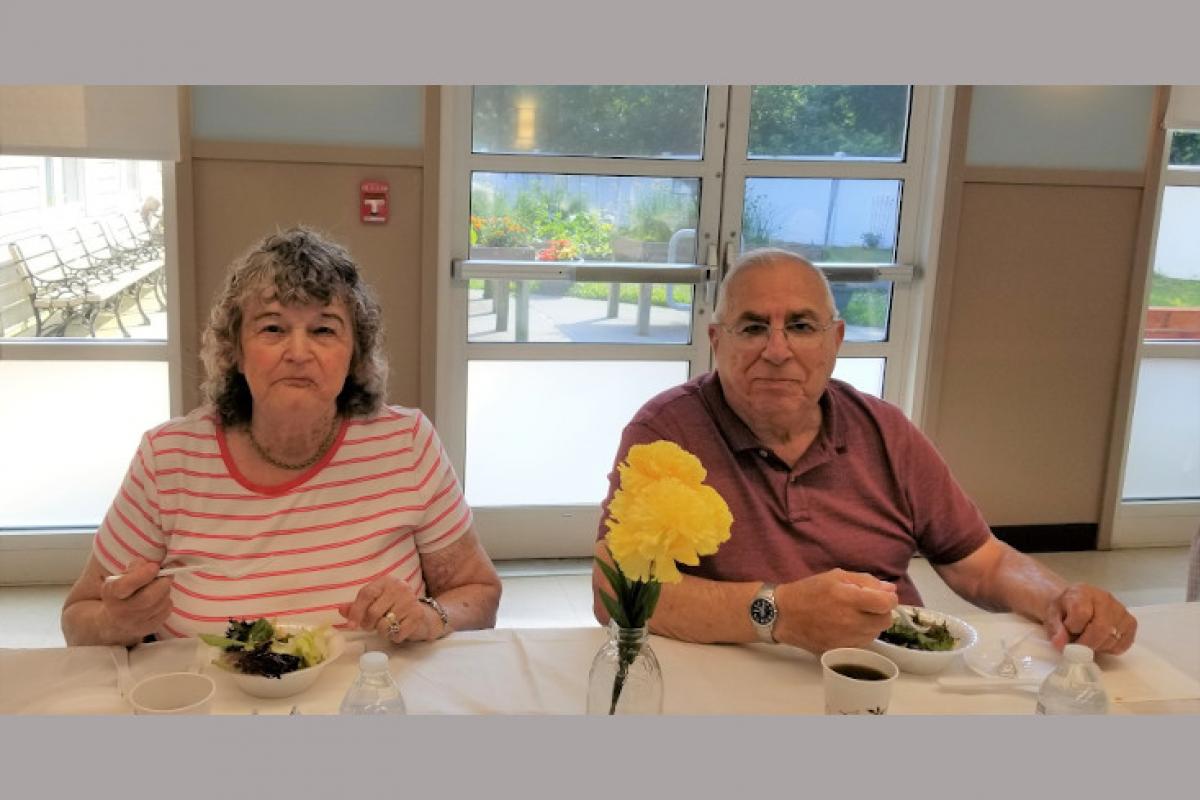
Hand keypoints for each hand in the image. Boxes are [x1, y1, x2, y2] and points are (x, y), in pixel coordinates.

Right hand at [99, 557, 173, 644]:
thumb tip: (150, 565)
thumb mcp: (120, 577)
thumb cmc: (121, 593)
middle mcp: (120, 611)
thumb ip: (134, 568)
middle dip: (162, 583)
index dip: (142, 575)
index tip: (154, 567)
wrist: (114, 621)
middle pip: (147, 598)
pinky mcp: (147, 629)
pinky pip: (165, 612)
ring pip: (159, 604)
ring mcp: (134, 623)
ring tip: (161, 587)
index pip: (125, 586)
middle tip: (167, 575)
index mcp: (111, 593)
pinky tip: (160, 599)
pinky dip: (167, 602)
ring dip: (166, 592)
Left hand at [338, 576, 434, 643]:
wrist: (422, 614)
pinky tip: (398, 630)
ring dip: (382, 632)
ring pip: (384, 624)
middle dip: (368, 624)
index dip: (356, 611)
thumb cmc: (394, 607)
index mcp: (386, 581)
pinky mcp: (417, 614)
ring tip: (386, 628)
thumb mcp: (376, 602)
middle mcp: (399, 587)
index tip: (351, 625)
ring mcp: (410, 600)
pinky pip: (397, 633)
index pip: (366, 594)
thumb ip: (358, 606)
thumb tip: (341, 610)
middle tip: (371, 627)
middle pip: (374, 611)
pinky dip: (394, 637)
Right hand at [772, 569, 898, 652]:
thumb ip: (865, 580)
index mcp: (848, 598)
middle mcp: (850, 621)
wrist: (783, 615)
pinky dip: (861, 634)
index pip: (886, 604)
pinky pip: (862, 643)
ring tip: (855, 615)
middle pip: (885, 621)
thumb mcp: (835, 576)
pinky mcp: (840, 650)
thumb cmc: (809, 591)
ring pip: (875, 633)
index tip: (882, 596)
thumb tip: (889, 589)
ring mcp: (845, 639)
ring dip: (872, 623)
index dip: (889, 599)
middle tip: (869, 605)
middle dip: (881, 611)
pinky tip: (848, 626)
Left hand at [1043, 583, 1135, 654]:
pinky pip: (1124, 642)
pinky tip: (1100, 642)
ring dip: (1098, 646)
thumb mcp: (1052, 616)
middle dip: (1087, 643)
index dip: (1073, 628)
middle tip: (1078, 646)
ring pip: (1113, 637)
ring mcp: (1120, 610)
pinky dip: (1111, 649)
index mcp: (1083, 592)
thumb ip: (1055, 630)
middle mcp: (1105, 598)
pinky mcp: (1130, 622)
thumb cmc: (1064, 610)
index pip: (1081, 613)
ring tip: (1088, 640)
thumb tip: (1060, 644)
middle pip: (1101, 628)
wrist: (1075, 603)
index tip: (1067, 631)